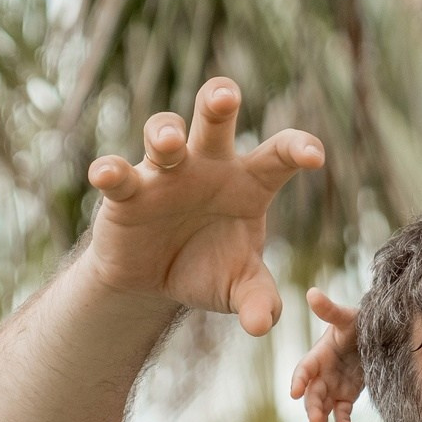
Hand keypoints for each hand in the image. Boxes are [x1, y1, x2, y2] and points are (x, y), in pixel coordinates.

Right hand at [83, 77, 323, 333]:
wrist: (156, 282)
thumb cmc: (209, 268)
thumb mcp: (239, 288)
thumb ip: (258, 301)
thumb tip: (263, 325)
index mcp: (249, 182)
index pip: (277, 155)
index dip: (296, 148)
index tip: (315, 157)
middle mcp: (208, 165)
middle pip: (214, 121)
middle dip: (218, 101)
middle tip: (227, 95)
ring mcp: (165, 173)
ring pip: (164, 134)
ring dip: (165, 132)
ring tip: (170, 142)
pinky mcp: (128, 192)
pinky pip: (119, 175)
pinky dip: (111, 172)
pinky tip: (106, 173)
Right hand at [288, 288, 364, 421]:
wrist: (378, 335)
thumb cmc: (360, 322)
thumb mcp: (347, 317)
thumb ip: (330, 310)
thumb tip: (311, 292)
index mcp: (320, 354)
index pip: (305, 368)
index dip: (300, 379)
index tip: (296, 393)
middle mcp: (323, 373)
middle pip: (313, 394)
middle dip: (311, 409)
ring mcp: (334, 386)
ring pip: (323, 407)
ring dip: (320, 421)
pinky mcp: (347, 396)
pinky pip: (342, 412)